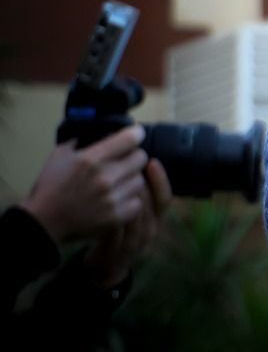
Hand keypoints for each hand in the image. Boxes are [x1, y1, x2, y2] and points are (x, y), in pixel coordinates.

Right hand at [21, 127, 153, 247]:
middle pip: (141, 158)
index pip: (131, 138)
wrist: (42, 222)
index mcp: (91, 160)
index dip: (135, 134)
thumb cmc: (50, 187)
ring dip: (131, 180)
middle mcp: (104, 178)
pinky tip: (118, 199)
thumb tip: (105, 130)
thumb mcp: (61, 155)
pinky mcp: (115, 217)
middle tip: (125, 162)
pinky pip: (137, 202)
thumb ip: (83, 139)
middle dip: (133, 157)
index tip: (134, 136)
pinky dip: (130, 200)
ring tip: (119, 183)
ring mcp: (111, 199)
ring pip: (140, 180)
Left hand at [84, 158, 171, 287]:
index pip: (165, 198)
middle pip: (150, 204)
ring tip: (112, 181)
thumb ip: (138, 195)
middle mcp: (149, 231)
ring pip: (133, 216)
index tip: (152, 162)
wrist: (106, 268)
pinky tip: (100, 203)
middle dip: (139, 183)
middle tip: (127, 166)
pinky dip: (110, 215)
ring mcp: (133, 243)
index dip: (161, 180)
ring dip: (124, 197)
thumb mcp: (134, 217)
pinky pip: (115, 231)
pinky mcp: (115, 252)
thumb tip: (137, 163)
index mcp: (156, 220)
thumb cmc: (119, 234)